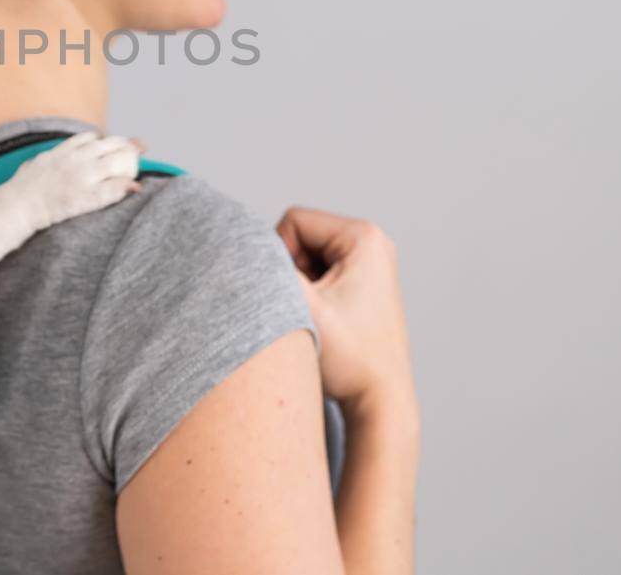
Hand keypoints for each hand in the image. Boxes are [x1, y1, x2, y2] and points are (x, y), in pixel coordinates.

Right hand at [0, 132, 140, 233]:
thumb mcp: (33, 164)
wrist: (16, 205)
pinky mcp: (85, 197)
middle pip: (110, 146)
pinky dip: (125, 188)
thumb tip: (42, 161)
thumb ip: (46, 159)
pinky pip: (111, 190)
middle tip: (138, 149)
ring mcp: (82, 177)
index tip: (115, 143)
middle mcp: (76, 159)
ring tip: (138, 168)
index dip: (106, 139)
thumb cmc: (20, 189)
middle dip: (126, 146)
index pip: (91, 138)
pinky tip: (135, 188)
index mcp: (63, 150)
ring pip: (116, 164)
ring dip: (131, 163)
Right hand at [277, 206, 417, 423]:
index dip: (279, 255)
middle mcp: (375, 242)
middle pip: (302, 235)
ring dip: (301, 284)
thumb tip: (238, 246)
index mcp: (364, 237)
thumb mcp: (300, 309)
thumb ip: (267, 270)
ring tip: (318, 318)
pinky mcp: (368, 280)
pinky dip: (313, 293)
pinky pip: (323, 270)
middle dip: (292, 271)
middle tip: (307, 309)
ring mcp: (374, 262)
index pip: (294, 221)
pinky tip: (326, 322)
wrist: (382, 400)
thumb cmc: (350, 360)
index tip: (294, 295)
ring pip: (309, 255)